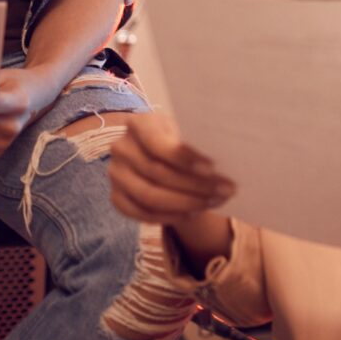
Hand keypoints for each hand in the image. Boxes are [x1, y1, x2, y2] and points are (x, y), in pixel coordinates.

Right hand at [109, 111, 233, 230]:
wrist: (159, 156)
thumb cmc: (178, 139)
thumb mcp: (184, 131)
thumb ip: (194, 143)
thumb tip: (221, 166)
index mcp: (139, 123)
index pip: (158, 143)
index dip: (184, 157)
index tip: (213, 168)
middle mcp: (121, 147)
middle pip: (157, 172)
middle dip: (194, 185)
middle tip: (225, 191)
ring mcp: (115, 173)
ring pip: (150, 196)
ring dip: (185, 203)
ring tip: (212, 202)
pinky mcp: (116, 197)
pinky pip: (141, 213)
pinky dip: (169, 216)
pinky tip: (192, 213)